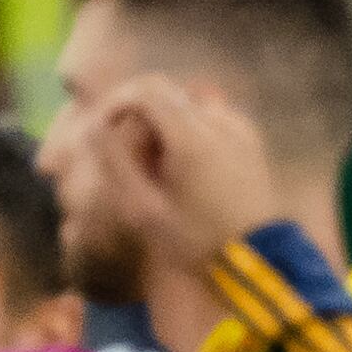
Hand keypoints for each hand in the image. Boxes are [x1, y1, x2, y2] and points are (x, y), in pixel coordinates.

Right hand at [73, 73, 296, 281]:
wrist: (255, 261)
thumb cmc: (195, 243)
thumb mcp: (145, 211)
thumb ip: (117, 164)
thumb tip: (96, 128)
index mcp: (191, 138)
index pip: (146, 90)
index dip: (118, 102)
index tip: (105, 127)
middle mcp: (218, 123)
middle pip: (168, 94)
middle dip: (141, 114)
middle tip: (133, 154)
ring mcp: (239, 128)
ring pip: (188, 104)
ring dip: (166, 122)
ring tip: (160, 164)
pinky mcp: (250, 139)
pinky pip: (212, 118)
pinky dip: (192, 130)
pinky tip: (189, 166)